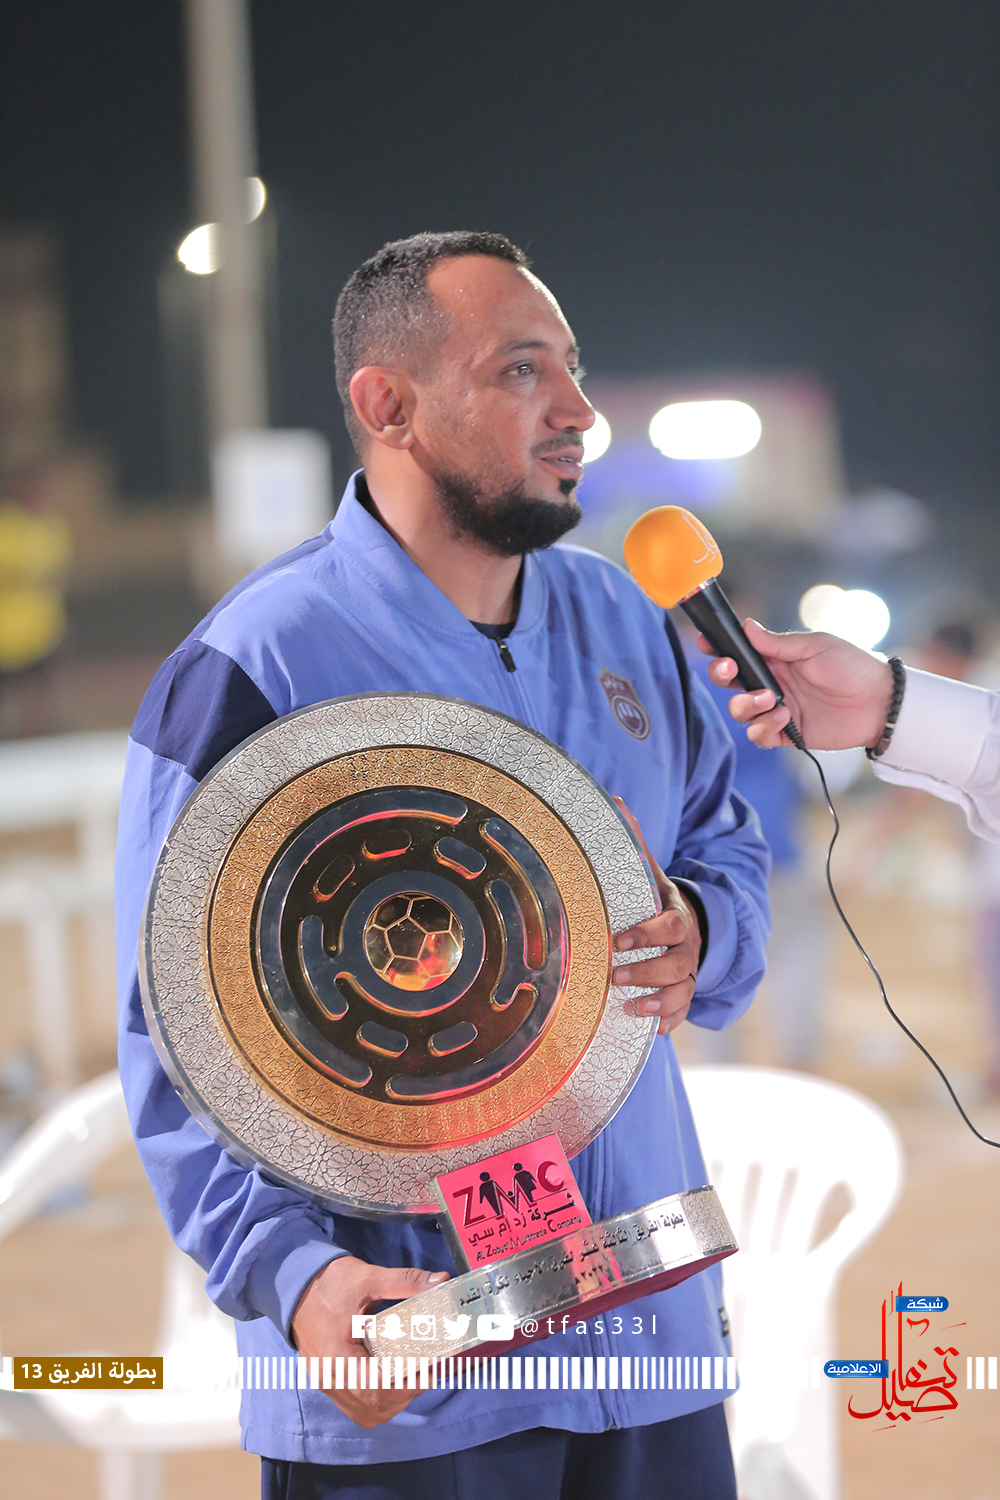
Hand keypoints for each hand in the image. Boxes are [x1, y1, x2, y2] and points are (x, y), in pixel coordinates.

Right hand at [291, 1255, 448, 1427]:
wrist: (294, 1283)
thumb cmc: (329, 1282)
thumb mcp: (369, 1278)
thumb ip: (405, 1281)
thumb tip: (440, 1281)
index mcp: (338, 1356)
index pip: (377, 1391)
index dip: (408, 1387)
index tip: (429, 1371)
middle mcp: (330, 1378)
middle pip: (374, 1408)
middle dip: (405, 1394)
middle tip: (425, 1371)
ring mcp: (326, 1382)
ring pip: (365, 1412)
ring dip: (391, 1401)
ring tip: (410, 1375)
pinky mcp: (326, 1380)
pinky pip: (354, 1405)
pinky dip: (376, 1400)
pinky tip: (390, 1377)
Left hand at [611, 798, 701, 1035]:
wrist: (690, 926)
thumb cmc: (657, 901)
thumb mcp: (650, 873)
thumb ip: (633, 842)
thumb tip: (615, 799)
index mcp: (677, 916)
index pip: (670, 925)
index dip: (647, 934)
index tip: (617, 941)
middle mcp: (688, 947)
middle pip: (677, 963)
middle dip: (647, 971)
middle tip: (615, 977)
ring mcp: (689, 973)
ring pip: (682, 991)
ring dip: (658, 1001)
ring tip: (631, 1006)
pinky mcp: (684, 995)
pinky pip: (683, 1013)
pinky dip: (668, 1022)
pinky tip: (649, 1026)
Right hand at [698, 620, 894, 750]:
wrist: (880, 701)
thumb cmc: (852, 665)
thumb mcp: (815, 646)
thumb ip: (778, 642)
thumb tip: (747, 626)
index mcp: (775, 658)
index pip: (738, 653)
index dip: (718, 649)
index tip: (707, 643)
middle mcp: (771, 683)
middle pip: (729, 683)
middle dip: (721, 676)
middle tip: (730, 671)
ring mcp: (777, 709)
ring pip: (739, 711)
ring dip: (746, 705)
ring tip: (771, 700)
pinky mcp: (787, 733)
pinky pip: (759, 735)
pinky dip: (763, 727)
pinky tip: (784, 718)